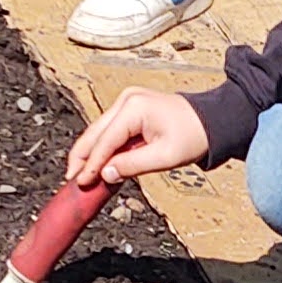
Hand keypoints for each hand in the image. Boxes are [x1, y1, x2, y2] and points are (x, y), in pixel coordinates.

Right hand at [67, 89, 208, 190]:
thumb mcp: (165, 156)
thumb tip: (105, 174)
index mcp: (134, 108)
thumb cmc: (193, 135)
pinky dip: (102, 148)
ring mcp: (126, 102)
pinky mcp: (129, 109)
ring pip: (98, 132)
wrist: (210, 121)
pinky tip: (95, 164)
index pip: (105, 140)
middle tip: (71, 180)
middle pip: (94, 133)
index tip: (81, 182)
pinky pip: (109, 131)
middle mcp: (126, 100)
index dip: (91, 164)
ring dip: (89, 154)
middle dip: (81, 158)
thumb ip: (133, 165)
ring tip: (80, 176)